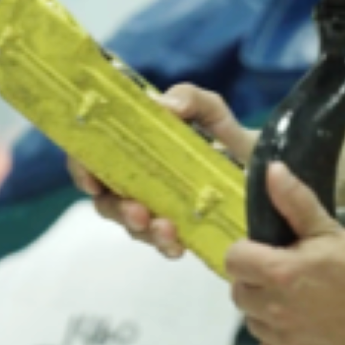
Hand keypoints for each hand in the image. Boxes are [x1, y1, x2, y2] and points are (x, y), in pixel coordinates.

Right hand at [69, 83, 257, 258]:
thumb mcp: (209, 108)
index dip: (83, 170)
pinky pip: (161, 243)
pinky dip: (166, 246)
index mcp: (132, 147)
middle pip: (106, 200)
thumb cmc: (224, 133)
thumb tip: (165, 106)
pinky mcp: (176, 230)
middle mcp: (135, 181)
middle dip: (117, 210)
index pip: (92, 159)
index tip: (92, 183)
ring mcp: (153, 208)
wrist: (261, 166)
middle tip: (139, 213)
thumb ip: (189, 98)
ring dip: (144, 231)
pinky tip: (179, 246)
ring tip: (167, 230)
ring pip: (132, 225)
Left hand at [226, 162, 344, 344]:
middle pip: (240, 292)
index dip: (248, 252)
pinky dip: (278, 339)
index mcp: (279, 272)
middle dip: (256, 281)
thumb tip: (271, 170)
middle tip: (285, 276)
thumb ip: (296, 202)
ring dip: (266, 310)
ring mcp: (283, 339)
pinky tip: (302, 327)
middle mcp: (273, 309)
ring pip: (252, 321)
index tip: (267, 252)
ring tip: (297, 302)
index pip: (234, 259)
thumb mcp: (332, 231)